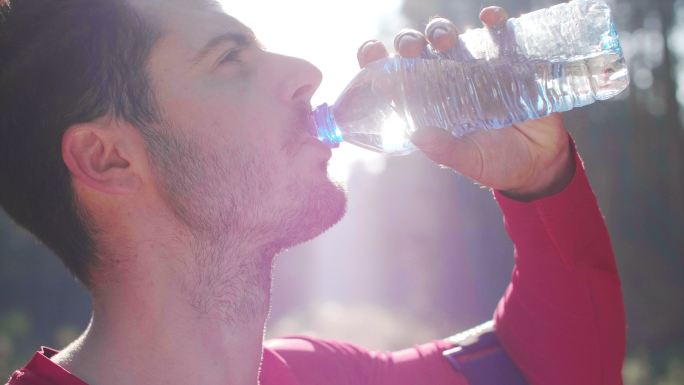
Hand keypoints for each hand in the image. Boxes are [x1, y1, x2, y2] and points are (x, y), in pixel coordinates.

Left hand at [356, 7, 574, 200]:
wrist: (540, 162)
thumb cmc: (496, 163)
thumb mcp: (468, 161)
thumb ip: (444, 150)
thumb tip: (417, 135)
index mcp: (427, 104)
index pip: (394, 77)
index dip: (377, 61)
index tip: (371, 52)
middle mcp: (445, 82)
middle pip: (418, 51)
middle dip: (409, 43)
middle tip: (412, 48)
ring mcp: (475, 68)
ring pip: (449, 38)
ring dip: (441, 31)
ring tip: (443, 40)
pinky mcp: (507, 61)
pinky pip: (498, 33)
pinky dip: (493, 20)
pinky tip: (489, 18)